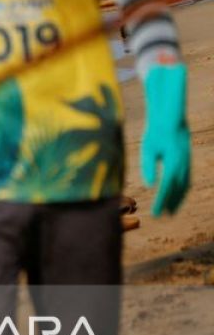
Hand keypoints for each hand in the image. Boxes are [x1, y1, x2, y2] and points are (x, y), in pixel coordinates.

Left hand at [141, 62, 189, 215]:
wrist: (170, 117)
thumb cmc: (155, 132)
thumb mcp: (148, 148)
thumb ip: (148, 167)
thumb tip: (149, 185)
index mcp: (172, 164)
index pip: (166, 188)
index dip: (161, 202)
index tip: (156, 214)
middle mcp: (182, 165)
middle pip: (178, 190)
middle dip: (171, 203)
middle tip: (165, 216)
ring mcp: (187, 162)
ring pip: (184, 185)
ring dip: (179, 198)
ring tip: (172, 209)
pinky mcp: (186, 158)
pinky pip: (186, 177)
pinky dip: (182, 188)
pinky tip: (177, 193)